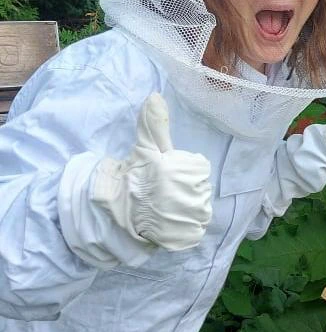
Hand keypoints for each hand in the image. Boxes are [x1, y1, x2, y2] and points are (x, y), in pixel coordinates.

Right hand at [91, 93, 212, 250]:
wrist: (118, 213)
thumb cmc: (135, 177)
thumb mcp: (145, 148)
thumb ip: (155, 123)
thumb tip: (156, 96)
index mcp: (191, 171)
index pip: (200, 169)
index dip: (182, 172)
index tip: (165, 177)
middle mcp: (197, 193)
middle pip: (201, 189)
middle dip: (184, 190)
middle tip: (162, 194)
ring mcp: (195, 216)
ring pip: (200, 208)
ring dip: (185, 209)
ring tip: (165, 208)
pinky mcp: (190, 236)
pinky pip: (196, 230)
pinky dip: (184, 228)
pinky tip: (168, 223)